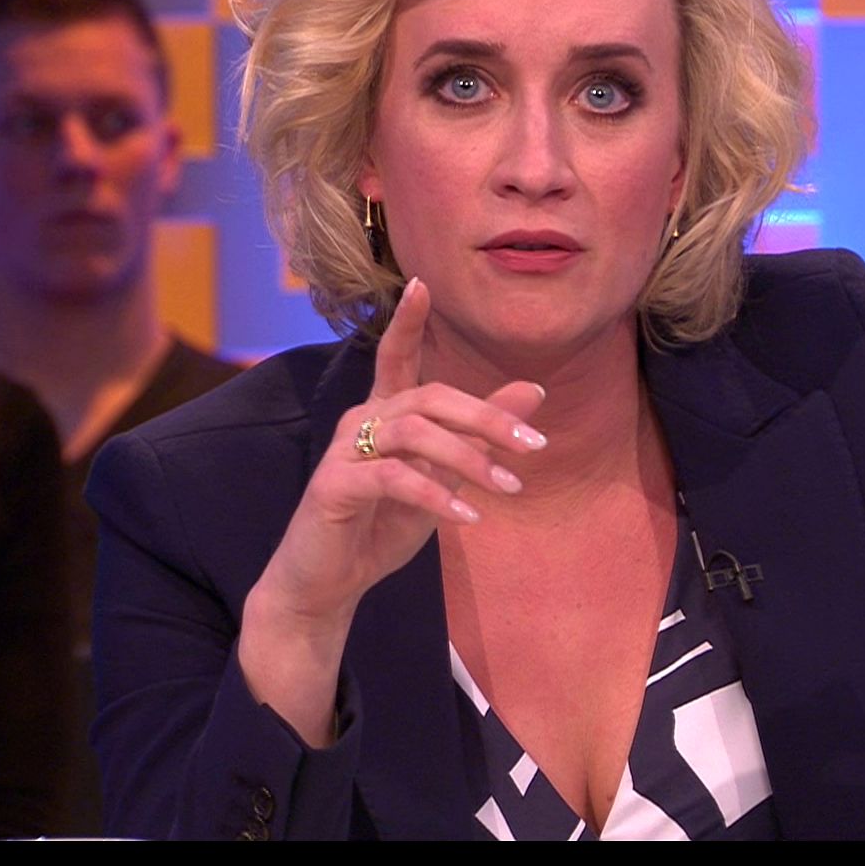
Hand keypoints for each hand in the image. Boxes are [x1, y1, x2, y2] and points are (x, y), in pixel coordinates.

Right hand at [238, 277, 545, 742]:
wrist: (329, 583)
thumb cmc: (382, 526)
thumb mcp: (444, 478)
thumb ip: (481, 435)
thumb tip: (534, 390)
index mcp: (384, 413)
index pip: (394, 356)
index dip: (408, 322)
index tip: (421, 282)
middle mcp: (360, 420)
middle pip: (429, 397)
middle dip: (487, 417)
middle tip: (535, 446)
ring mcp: (344, 450)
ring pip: (416, 433)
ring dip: (470, 459)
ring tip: (509, 487)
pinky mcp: (335, 485)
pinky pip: (394, 478)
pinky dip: (437, 495)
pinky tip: (469, 515)